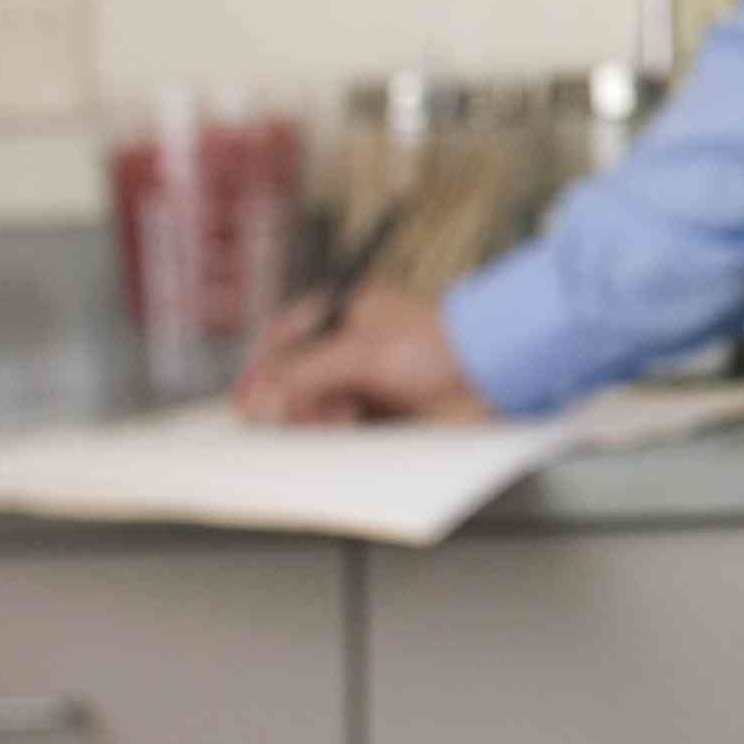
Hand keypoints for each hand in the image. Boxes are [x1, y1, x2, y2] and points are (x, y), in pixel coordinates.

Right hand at [232, 283, 488, 425]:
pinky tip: (347, 431)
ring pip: (316, 403)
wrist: (496, 370)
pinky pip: (344, 423)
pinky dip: (337, 431)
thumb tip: (260, 392)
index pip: (283, 338)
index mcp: (345, 311)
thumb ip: (305, 372)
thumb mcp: (362, 352)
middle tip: (304, 413)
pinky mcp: (383, 407)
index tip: (247, 401)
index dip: (262, 369)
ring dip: (318, 416)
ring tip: (341, 418)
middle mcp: (351, 342)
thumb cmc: (439, 343)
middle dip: (293, 397)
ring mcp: (366, 376)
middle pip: (294, 377)